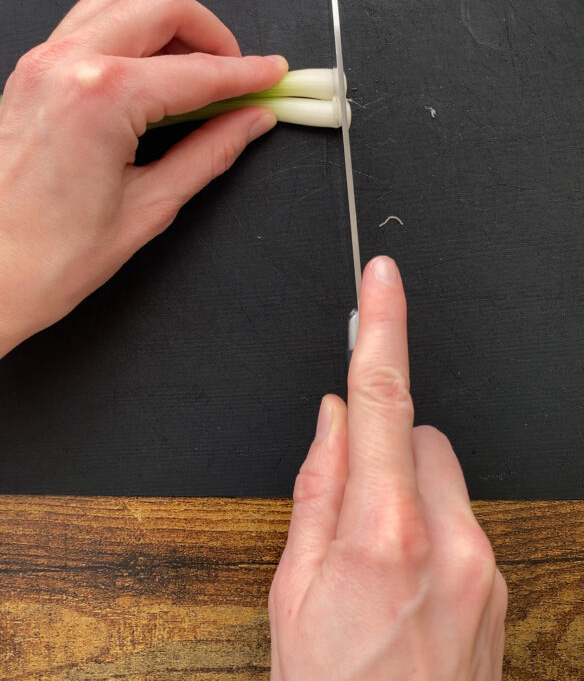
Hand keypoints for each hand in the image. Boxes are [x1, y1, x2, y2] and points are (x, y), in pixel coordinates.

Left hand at [0, 0, 286, 355]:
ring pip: (121, 0)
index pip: (198, 70)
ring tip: (194, 70)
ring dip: (167, 25)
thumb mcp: (148, 207)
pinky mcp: (30, 72)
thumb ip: (209, 153)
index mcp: (101, 96)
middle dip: (212, 33)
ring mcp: (42, 63)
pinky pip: (88, 23)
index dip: (247, 72)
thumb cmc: (46, 258)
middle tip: (237, 74)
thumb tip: (249, 122)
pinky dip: (128, 34)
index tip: (271, 75)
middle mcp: (67, 65)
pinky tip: (148, 75)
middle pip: (161, 6)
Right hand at [269, 257, 506, 680]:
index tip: (384, 278)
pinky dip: (431, 527)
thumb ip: (317, 490)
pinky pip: (464, 518)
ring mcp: (485, 567)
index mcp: (386, 535)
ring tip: (375, 563)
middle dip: (384, 447)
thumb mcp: (292, 594)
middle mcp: (451, 542)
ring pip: (443, 476)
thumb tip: (332, 417)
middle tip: (349, 511)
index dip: (382, 327)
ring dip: (407, 490)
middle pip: (420, 435)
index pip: (381, 399)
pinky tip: (405, 586)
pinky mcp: (500, 585)